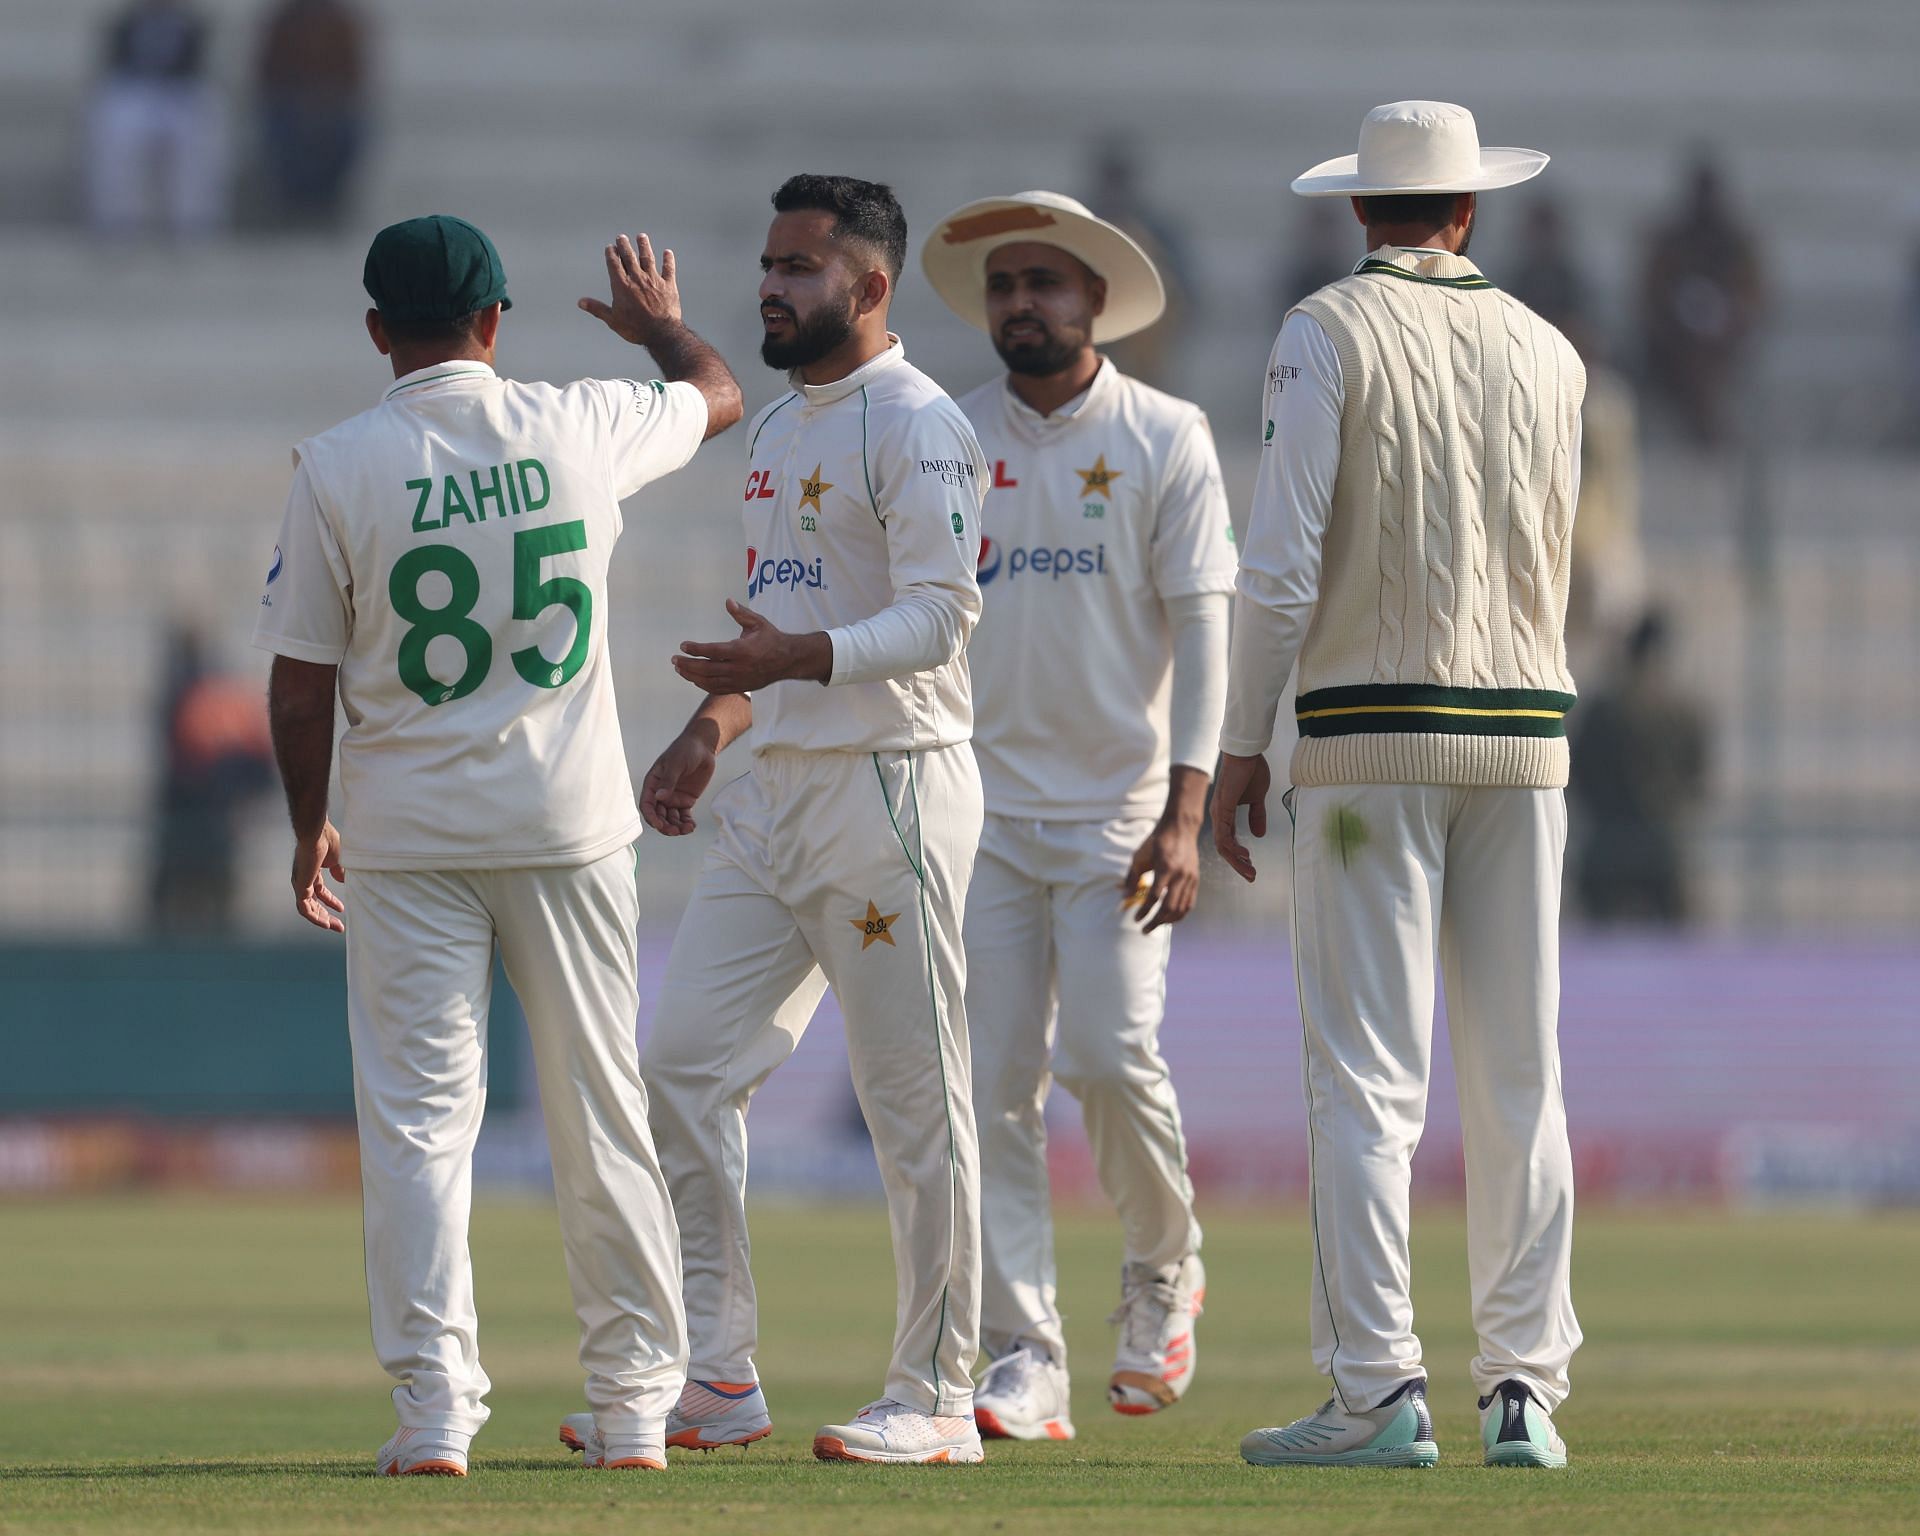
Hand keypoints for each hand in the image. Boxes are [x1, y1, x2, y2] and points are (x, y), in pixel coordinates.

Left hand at [292, 821, 345, 931]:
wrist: (316, 833)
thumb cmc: (327, 840)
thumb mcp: (339, 859)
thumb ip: (340, 871)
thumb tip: (344, 880)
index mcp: (313, 871)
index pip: (320, 891)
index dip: (331, 901)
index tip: (342, 909)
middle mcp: (304, 878)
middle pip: (314, 902)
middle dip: (326, 914)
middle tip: (338, 925)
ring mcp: (301, 882)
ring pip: (307, 908)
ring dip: (320, 919)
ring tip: (333, 927)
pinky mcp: (300, 885)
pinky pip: (304, 907)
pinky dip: (313, 917)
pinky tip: (325, 923)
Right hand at [577, 233, 682, 347]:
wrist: (661, 333)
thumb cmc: (636, 329)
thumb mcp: (613, 320)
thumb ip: (597, 308)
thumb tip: (580, 302)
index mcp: (622, 286)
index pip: (614, 264)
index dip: (611, 254)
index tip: (610, 247)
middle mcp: (637, 279)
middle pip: (629, 257)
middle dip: (624, 245)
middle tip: (622, 237)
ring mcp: (654, 280)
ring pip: (648, 258)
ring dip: (644, 246)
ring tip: (642, 236)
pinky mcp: (668, 285)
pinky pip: (668, 269)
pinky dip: (668, 260)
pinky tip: (668, 252)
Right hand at [639, 728, 718, 835]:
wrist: (702, 747)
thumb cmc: (685, 750)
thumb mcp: (675, 763)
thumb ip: (668, 781)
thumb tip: (660, 797)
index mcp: (653, 783)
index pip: (647, 804)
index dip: (651, 817)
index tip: (658, 825)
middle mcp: (661, 793)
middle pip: (658, 815)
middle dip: (664, 825)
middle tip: (674, 831)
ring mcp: (674, 798)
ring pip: (671, 818)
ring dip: (676, 827)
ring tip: (687, 829)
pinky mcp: (686, 801)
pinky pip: (684, 816)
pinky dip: (686, 823)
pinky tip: (691, 826)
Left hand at [672, 599, 830, 692]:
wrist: (788, 660)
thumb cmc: (771, 638)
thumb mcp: (758, 622)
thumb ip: (741, 613)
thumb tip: (728, 601)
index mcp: (742, 651)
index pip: (713, 651)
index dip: (696, 649)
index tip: (683, 645)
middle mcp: (739, 668)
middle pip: (707, 669)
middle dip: (688, 665)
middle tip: (674, 660)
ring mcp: (739, 680)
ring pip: (710, 682)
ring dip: (692, 676)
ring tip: (680, 669)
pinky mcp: (740, 687)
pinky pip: (717, 689)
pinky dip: (703, 685)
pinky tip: (694, 679)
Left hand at [1120, 815, 1202, 933]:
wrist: (1180, 828)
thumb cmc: (1156, 841)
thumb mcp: (1139, 857)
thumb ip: (1131, 878)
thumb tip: (1123, 897)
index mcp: (1165, 868)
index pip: (1154, 897)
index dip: (1144, 911)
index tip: (1136, 919)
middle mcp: (1180, 875)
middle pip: (1169, 907)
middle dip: (1155, 921)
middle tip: (1144, 929)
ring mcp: (1190, 878)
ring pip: (1181, 908)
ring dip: (1167, 921)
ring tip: (1155, 925)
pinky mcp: (1195, 880)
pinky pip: (1189, 903)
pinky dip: (1179, 914)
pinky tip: (1169, 918)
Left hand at [1212, 751, 1271, 883]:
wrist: (1247, 753)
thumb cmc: (1251, 771)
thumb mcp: (1257, 799)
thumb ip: (1257, 816)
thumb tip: (1259, 835)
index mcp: (1225, 814)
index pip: (1229, 841)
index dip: (1239, 856)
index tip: (1251, 866)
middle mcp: (1219, 816)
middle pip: (1225, 848)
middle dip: (1238, 864)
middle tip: (1251, 876)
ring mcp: (1219, 813)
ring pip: (1223, 846)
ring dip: (1237, 860)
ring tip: (1250, 871)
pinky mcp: (1222, 809)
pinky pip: (1224, 834)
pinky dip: (1233, 847)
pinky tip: (1244, 854)